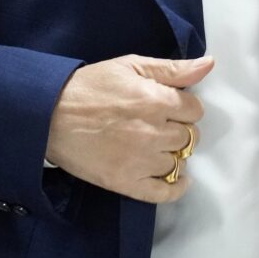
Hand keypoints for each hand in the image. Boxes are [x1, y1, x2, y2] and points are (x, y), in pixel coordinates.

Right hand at [46, 54, 213, 203]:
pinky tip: (178, 179)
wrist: (49, 115)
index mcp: (157, 100)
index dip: (184, 106)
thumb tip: (209, 64)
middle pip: (189, 136)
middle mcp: (154, 132)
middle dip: (179, 128)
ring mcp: (141, 161)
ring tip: (156, 144)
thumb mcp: (132, 66)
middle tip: (160, 123)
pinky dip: (176, 188)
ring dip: (172, 153)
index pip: (195, 110)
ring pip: (178, 162)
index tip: (170, 106)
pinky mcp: (126, 182)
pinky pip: (164, 193)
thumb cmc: (91, 85)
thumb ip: (173, 69)